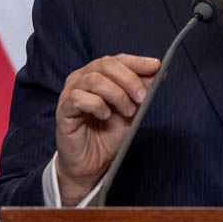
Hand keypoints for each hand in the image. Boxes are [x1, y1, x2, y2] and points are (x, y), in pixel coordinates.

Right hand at [55, 54, 160, 205]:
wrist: (93, 162)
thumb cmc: (109, 133)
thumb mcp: (132, 109)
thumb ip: (142, 89)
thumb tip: (158, 71)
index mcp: (98, 74)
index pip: (117, 60)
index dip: (137, 61)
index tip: (156, 66)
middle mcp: (82, 78)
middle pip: (106, 65)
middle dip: (129, 79)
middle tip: (142, 97)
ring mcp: (70, 92)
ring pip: (94, 79)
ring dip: (117, 95)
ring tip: (127, 112)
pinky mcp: (64, 109)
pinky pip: (80, 98)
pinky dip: (98, 106)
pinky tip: (105, 116)